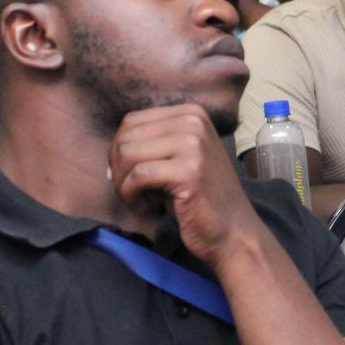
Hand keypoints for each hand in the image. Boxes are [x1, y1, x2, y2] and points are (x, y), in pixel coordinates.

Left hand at [108, 104, 262, 265]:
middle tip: (132, 193)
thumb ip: (152, 143)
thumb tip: (111, 149)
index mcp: (192, 113)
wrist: (233, 230)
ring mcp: (193, 144)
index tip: (128, 177)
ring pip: (128, 154)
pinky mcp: (189, 170)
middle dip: (119, 168)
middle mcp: (194, 121)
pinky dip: (132, 196)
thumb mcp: (178, 158)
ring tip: (140, 201)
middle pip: (126, 137)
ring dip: (123, 184)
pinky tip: (146, 208)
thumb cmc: (200, 198)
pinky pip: (138, 176)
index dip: (119, 150)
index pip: (131, 121)